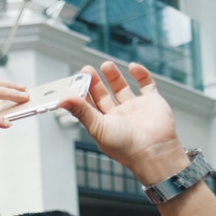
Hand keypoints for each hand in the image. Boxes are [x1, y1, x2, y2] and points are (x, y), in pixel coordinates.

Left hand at [60, 62, 185, 183]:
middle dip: (95, 82)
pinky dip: (141, 74)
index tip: (76, 80)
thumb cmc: (124, 146)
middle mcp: (118, 116)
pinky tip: (133, 67)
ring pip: (122, 88)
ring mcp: (135, 108)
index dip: (82, 93)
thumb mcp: (97, 126)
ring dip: (114, 77)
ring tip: (106, 65)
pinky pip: (146, 85)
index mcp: (103, 124)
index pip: (89, 105)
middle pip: (104, 95)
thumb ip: (80, 111)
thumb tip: (62, 100)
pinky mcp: (152, 102)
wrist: (153, 150)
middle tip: (86, 70)